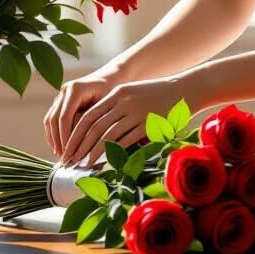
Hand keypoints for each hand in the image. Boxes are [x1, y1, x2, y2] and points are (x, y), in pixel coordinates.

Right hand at [44, 68, 119, 157]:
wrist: (114, 76)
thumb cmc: (115, 92)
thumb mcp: (108, 104)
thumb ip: (97, 120)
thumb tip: (89, 145)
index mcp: (76, 89)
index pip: (64, 117)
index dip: (65, 136)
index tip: (68, 153)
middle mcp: (66, 90)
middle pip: (54, 119)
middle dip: (57, 140)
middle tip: (63, 157)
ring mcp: (61, 94)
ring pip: (50, 119)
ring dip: (53, 138)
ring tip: (60, 154)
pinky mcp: (61, 100)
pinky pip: (52, 118)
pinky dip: (53, 133)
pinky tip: (58, 146)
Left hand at [58, 75, 192, 166]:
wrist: (187, 88)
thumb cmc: (158, 94)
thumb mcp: (133, 93)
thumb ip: (115, 106)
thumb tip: (96, 130)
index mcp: (117, 93)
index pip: (88, 116)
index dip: (75, 134)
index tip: (67, 148)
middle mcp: (124, 101)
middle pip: (94, 127)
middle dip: (79, 146)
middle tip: (69, 161)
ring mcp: (137, 113)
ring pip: (107, 136)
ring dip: (92, 153)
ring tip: (83, 164)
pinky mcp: (149, 124)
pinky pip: (126, 141)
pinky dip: (113, 153)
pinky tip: (105, 162)